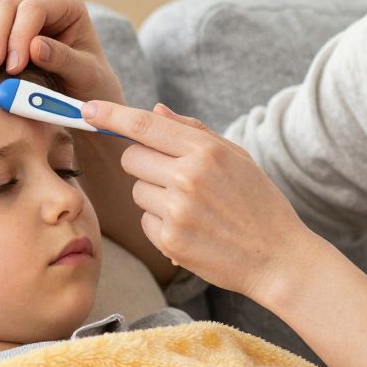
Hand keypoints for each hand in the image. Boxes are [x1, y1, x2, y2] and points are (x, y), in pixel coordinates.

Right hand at [0, 0, 124, 104]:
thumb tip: (36, 46)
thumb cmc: (89, 83)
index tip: (13, 67)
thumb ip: (65, 60)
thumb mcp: (86, 74)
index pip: (34, 8)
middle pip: (6, 4)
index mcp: (65, 3)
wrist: (79, 93)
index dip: (19, 34)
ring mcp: (15, 8)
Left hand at [78, 100, 317, 300]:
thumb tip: (155, 111)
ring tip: (191, 207)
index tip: (88, 109)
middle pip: (131, 157)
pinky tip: (191, 228)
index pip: (144, 125)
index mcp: (205, 151)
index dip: (110, 114)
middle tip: (175, 176)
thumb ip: (193, 131)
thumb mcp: (237, 157)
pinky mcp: (169, 241)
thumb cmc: (259, 203)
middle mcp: (187, 178)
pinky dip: (161, 223)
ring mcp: (177, 211)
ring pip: (136, 191)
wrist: (278, 258)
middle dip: (144, 163)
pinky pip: (145, 220)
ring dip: (154, 195)